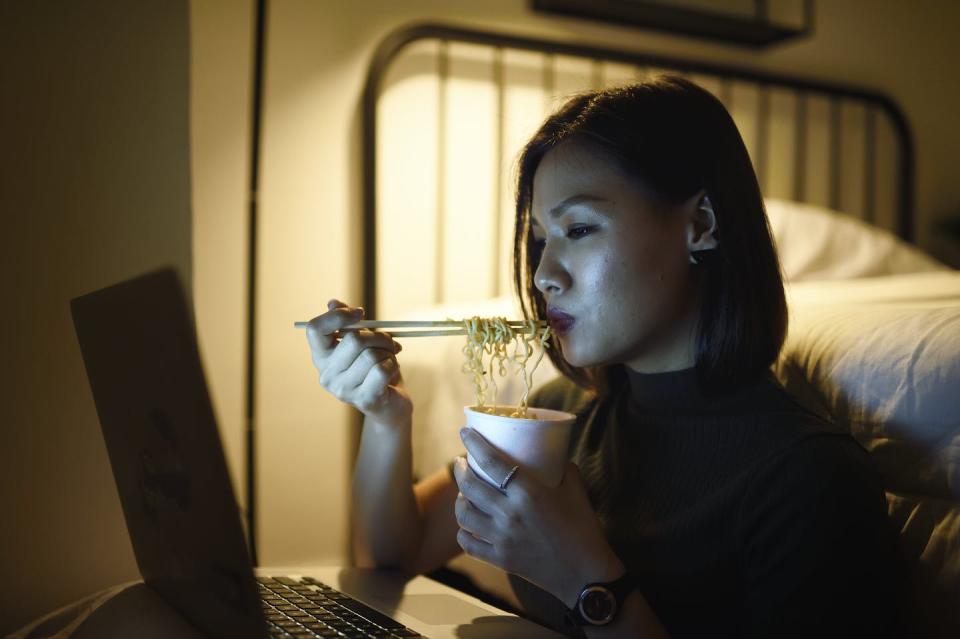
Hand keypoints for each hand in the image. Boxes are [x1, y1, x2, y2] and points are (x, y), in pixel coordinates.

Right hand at [304, 299, 410, 423]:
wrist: (390, 403)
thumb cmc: (374, 367)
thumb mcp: (362, 341)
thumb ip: (347, 322)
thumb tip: (332, 302)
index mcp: (321, 356)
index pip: (315, 329)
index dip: (338, 316)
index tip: (360, 313)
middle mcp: (326, 374)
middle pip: (353, 340)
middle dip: (379, 336)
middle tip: (389, 341)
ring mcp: (343, 390)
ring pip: (371, 355)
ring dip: (388, 352)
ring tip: (390, 358)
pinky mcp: (364, 400)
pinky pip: (382, 370)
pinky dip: (393, 365)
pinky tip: (392, 371)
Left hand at [452, 428, 625, 607]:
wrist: (585, 575)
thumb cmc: (583, 529)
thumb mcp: (576, 491)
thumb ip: (563, 469)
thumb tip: (554, 453)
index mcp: (529, 494)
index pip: (492, 463)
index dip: (474, 445)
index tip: (464, 433)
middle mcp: (510, 514)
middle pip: (471, 486)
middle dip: (460, 470)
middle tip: (461, 463)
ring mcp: (502, 538)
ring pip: (464, 515)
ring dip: (459, 500)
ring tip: (464, 493)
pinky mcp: (500, 559)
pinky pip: (468, 543)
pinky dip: (463, 531)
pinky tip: (467, 525)